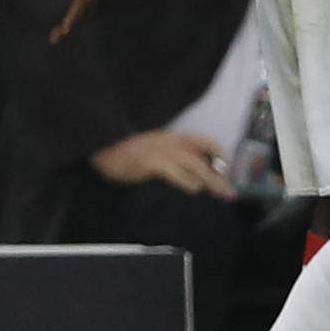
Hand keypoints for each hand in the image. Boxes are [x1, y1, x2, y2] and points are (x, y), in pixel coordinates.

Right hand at [91, 130, 236, 200]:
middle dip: (219, 176)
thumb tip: (191, 171)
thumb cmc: (122, 151)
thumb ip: (169, 154)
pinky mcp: (148, 161)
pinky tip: (193, 190)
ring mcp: (158, 150)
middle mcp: (168, 141)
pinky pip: (173, 171)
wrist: (99, 147)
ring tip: (220, 193)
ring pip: (194, 165)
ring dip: (210, 180)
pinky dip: (186, 180)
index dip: (218, 155)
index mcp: (170, 137)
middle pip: (202, 158)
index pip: (203, 141)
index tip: (226, 170)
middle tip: (230, 193)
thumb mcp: (150, 148)